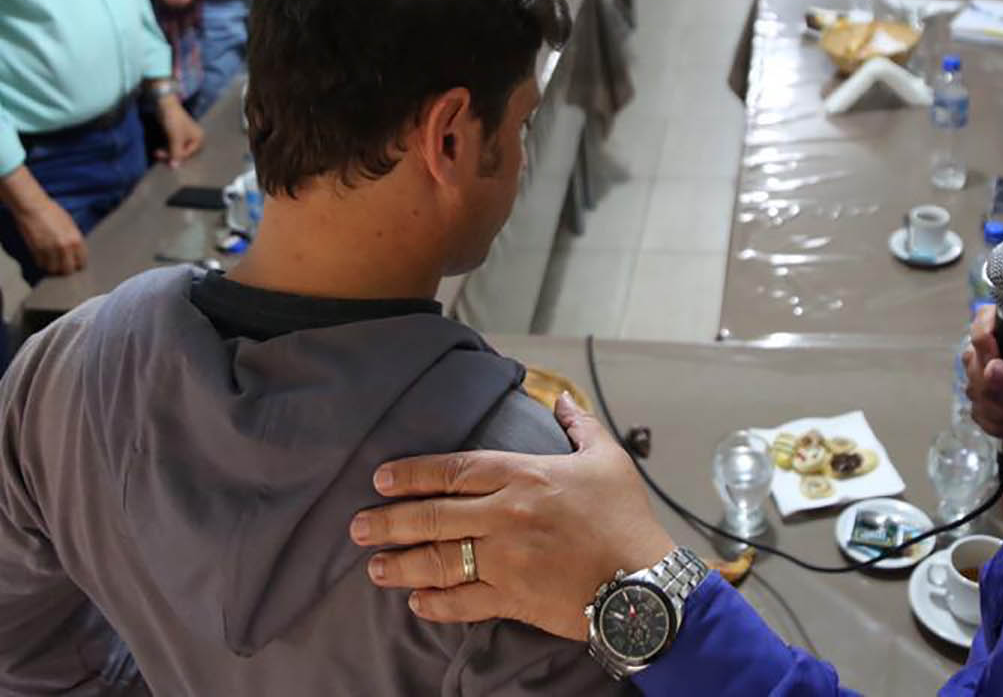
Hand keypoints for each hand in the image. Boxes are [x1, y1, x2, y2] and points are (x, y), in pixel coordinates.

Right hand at [14, 193, 86, 274]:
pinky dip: (41, 263)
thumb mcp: (70, 225)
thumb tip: (76, 252)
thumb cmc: (51, 212)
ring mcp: (50, 250)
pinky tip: (41, 256)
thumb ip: (74, 240)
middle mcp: (65, 247)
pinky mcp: (37, 251)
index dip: (77, 264)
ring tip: (50, 260)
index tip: (73, 263)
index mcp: (76, 240)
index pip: (82, 262)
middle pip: (68, 270)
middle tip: (60, 264)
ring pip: (53, 270)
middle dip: (64, 268)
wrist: (33, 206)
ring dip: (51, 267)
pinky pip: (41, 265)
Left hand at [154, 95, 203, 164]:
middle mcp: (195, 138)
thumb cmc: (174, 122)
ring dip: (167, 151)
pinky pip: (173, 144)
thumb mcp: (176, 139)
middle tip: (158, 154)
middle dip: (170, 154)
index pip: (187, 154)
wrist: (166, 105)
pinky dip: (167, 147)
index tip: (163, 156)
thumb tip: (175, 168)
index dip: (176, 156)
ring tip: (157, 152)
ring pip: (177, 149)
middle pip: (182, 152)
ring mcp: (186, 135)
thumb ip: (176, 153)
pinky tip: (160, 148)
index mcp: (198, 139)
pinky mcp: (178, 133)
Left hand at [350, 393, 676, 641]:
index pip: (453, 470)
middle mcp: (505, 516)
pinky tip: (417, 602)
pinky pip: (463, 602)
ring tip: (374, 567)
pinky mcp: (513, 598)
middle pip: (432, 516)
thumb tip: (561, 398)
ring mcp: (505, 560)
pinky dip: (436, 604)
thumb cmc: (626, 520)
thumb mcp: (607, 460)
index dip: (412, 474)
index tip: (381, 479)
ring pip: (438, 561)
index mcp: (523, 476)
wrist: (644, 584)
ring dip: (401, 565)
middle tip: (358, 526)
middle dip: (389, 521)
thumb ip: (579, 425)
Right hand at [963, 305, 1002, 444]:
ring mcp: (989, 373)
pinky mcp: (986, 397)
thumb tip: (991, 370)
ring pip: (973, 391)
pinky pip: (976, 411)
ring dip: (1001, 413)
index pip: (984, 319)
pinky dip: (997, 424)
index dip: (983, 340)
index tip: (995, 365)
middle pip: (973, 361)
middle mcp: (998, 348)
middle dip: (997, 391)